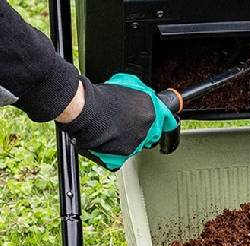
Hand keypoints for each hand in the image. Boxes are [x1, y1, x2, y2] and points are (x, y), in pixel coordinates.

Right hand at [56, 74, 177, 170]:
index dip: (159, 121)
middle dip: (142, 130)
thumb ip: (141, 98)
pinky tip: (109, 139)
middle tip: (125, 124)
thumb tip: (146, 99)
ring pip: (138, 143)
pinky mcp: (126, 152)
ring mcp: (138, 140)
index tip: (159, 123)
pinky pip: (126, 153)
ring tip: (113, 130)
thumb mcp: (127, 88)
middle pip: (151, 133)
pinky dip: (118, 148)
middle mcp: (148, 127)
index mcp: (150, 110)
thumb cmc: (100, 98)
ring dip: (129, 139)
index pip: (164, 119)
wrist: (85, 111)